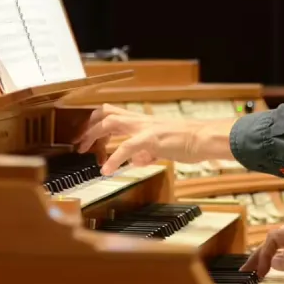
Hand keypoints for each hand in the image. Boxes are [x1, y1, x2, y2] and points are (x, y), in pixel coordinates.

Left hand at [73, 104, 234, 174]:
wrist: (204, 138)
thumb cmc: (189, 141)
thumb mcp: (163, 147)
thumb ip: (147, 152)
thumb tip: (135, 160)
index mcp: (144, 121)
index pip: (113, 113)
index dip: (95, 121)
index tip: (86, 135)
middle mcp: (141, 120)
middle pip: (106, 113)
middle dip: (88, 127)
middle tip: (79, 142)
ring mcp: (145, 127)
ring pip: (111, 123)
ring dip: (94, 136)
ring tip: (86, 152)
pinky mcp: (151, 139)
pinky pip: (126, 147)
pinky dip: (113, 159)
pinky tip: (107, 170)